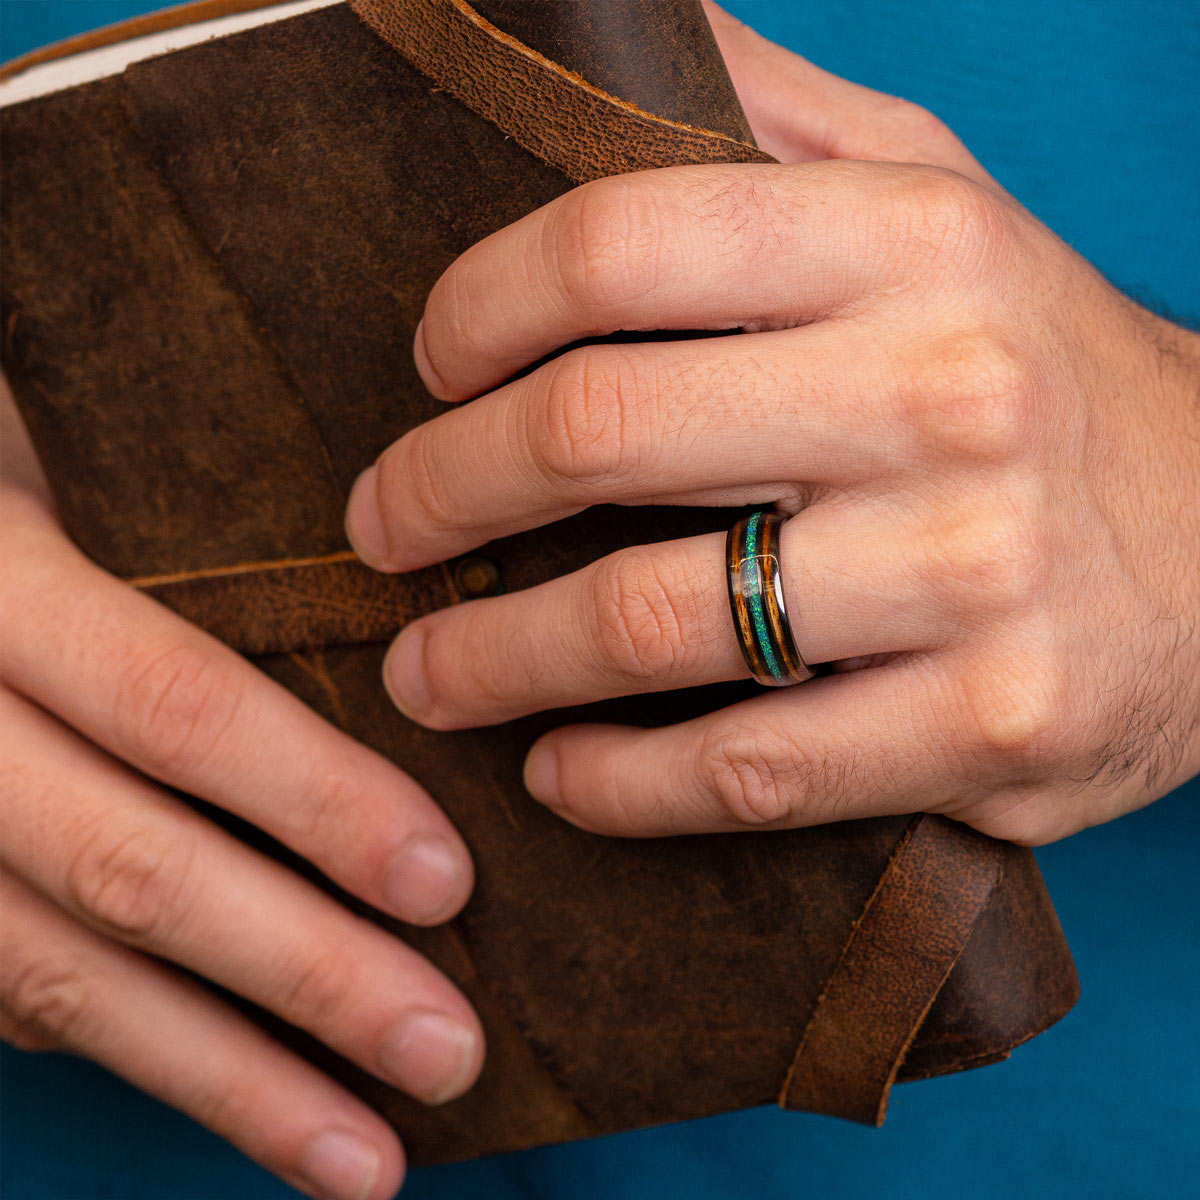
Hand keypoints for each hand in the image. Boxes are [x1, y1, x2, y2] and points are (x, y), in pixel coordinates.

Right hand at [0, 383, 482, 1199]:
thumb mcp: (49, 447)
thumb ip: (176, 518)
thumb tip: (384, 572)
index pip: (175, 709)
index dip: (314, 802)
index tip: (444, 882)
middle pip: (132, 871)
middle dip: (302, 975)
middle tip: (448, 1049)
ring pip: (62, 977)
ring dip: (228, 1081)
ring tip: (364, 1159)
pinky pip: (15, 996)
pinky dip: (141, 1057)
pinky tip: (244, 1105)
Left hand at [344, 5, 1199, 845]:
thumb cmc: (1040, 373)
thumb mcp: (940, 208)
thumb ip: (785, 126)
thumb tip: (625, 47)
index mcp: (913, 245)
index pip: (618, 241)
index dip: (477, 310)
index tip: (428, 372)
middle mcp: (945, 397)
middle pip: (601, 432)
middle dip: (444, 490)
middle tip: (384, 532)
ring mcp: (972, 577)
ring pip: (652, 622)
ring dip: (495, 655)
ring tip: (425, 671)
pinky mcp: (986, 729)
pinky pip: (745, 769)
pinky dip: (617, 781)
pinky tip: (555, 768)